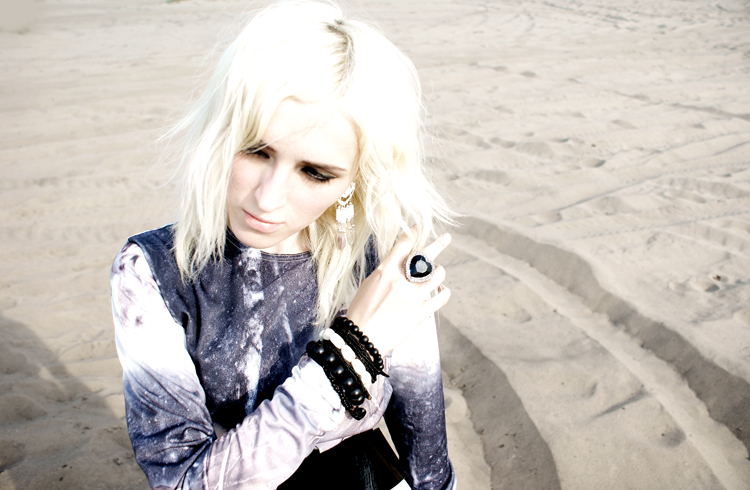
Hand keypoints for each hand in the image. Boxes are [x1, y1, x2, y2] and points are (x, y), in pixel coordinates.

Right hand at [345, 231, 451, 353]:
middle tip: (446, 237)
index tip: (419, 226)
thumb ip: (386, 273)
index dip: (413, 232)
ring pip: (437, 275)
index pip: (403, 244)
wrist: (361, 339)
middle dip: (438, 244)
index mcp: (386, 271)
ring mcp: (413, 296)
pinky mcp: (421, 313)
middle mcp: (401, 280)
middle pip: (425, 256)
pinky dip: (444, 293)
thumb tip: (398, 265)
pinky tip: (442, 292)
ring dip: (439, 272)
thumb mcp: (369, 285)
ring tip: (438, 273)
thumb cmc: (361, 312)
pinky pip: (441, 298)